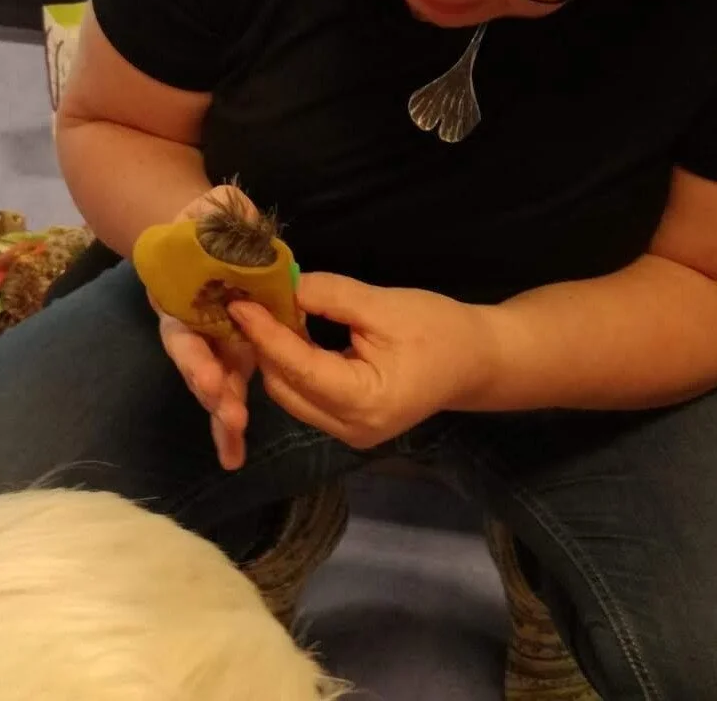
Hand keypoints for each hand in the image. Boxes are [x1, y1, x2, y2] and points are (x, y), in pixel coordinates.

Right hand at [153, 184, 257, 470]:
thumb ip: (217, 213)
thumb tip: (225, 211)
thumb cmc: (209, 219)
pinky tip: (235, 457)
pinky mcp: (235, 353)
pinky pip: (233, 389)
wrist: (206, 230)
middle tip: (232, 415)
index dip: (194, 355)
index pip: (183, 330)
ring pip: (213, 385)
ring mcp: (212, 343)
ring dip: (222, 415)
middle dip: (212, 393)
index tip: (210, 377)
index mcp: (182, 295)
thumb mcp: (214, 208)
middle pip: (196, 365)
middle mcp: (191, 325)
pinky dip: (231, 424)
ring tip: (234, 444)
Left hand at [229, 272, 491, 448]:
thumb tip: (285, 285)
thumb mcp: (385, 305)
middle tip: (249, 303)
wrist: (476, 360)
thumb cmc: (440, 330)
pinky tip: (290, 333)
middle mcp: (350, 428)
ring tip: (264, 315)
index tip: (239, 302)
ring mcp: (349, 432)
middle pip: (286, 388)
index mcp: (364, 402)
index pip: (298, 367)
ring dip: (276, 357)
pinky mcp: (349, 424)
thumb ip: (332, 296)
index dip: (265, 334)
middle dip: (264, 347)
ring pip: (291, 395)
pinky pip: (306, 396)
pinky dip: (293, 366)